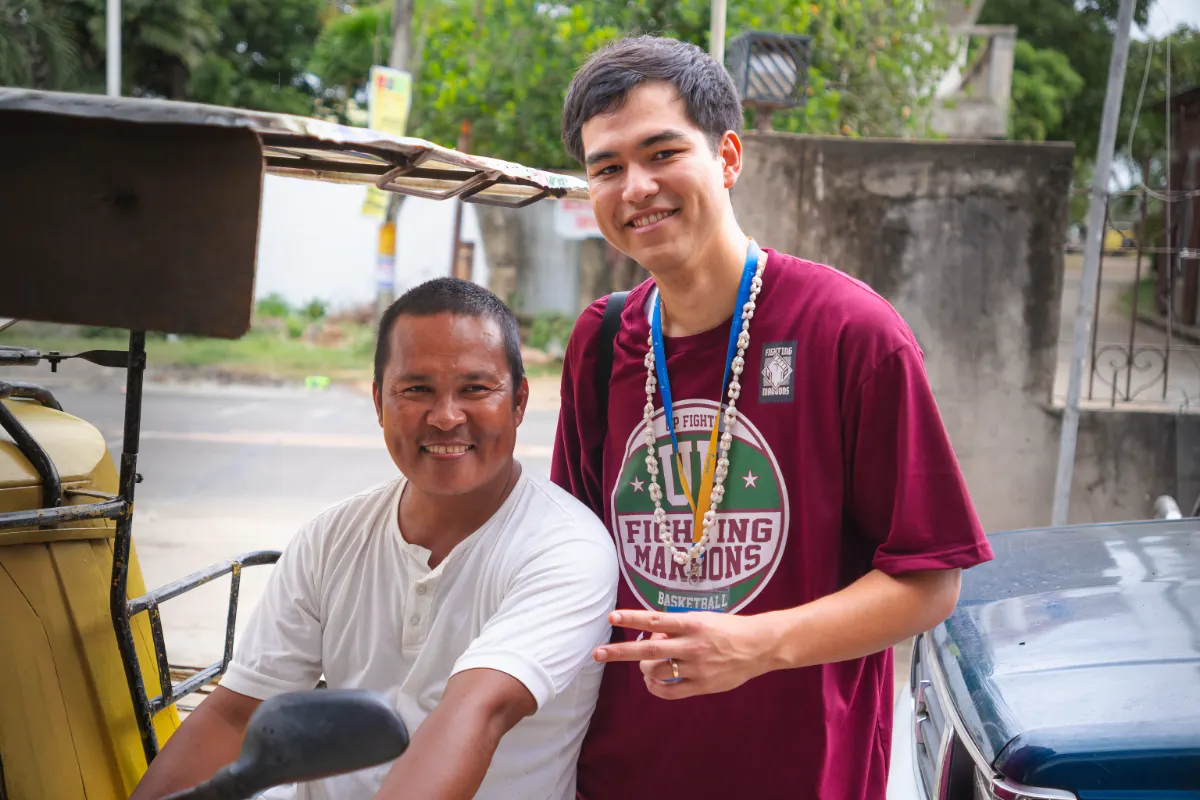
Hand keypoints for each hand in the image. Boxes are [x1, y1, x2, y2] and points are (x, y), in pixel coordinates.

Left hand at [593, 609, 781, 698]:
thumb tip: (651, 631)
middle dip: (620, 651)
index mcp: (693, 623)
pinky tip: (650, 682)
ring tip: (645, 664)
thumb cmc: (728, 628)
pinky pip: (669, 691)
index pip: (655, 619)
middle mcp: (692, 644)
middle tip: (598, 654)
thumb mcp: (703, 618)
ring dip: (643, 667)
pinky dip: (655, 687)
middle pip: (648, 648)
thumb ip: (677, 625)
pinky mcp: (702, 685)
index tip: (612, 617)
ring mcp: (696, 667)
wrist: (760, 646)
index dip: (632, 618)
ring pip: (655, 671)